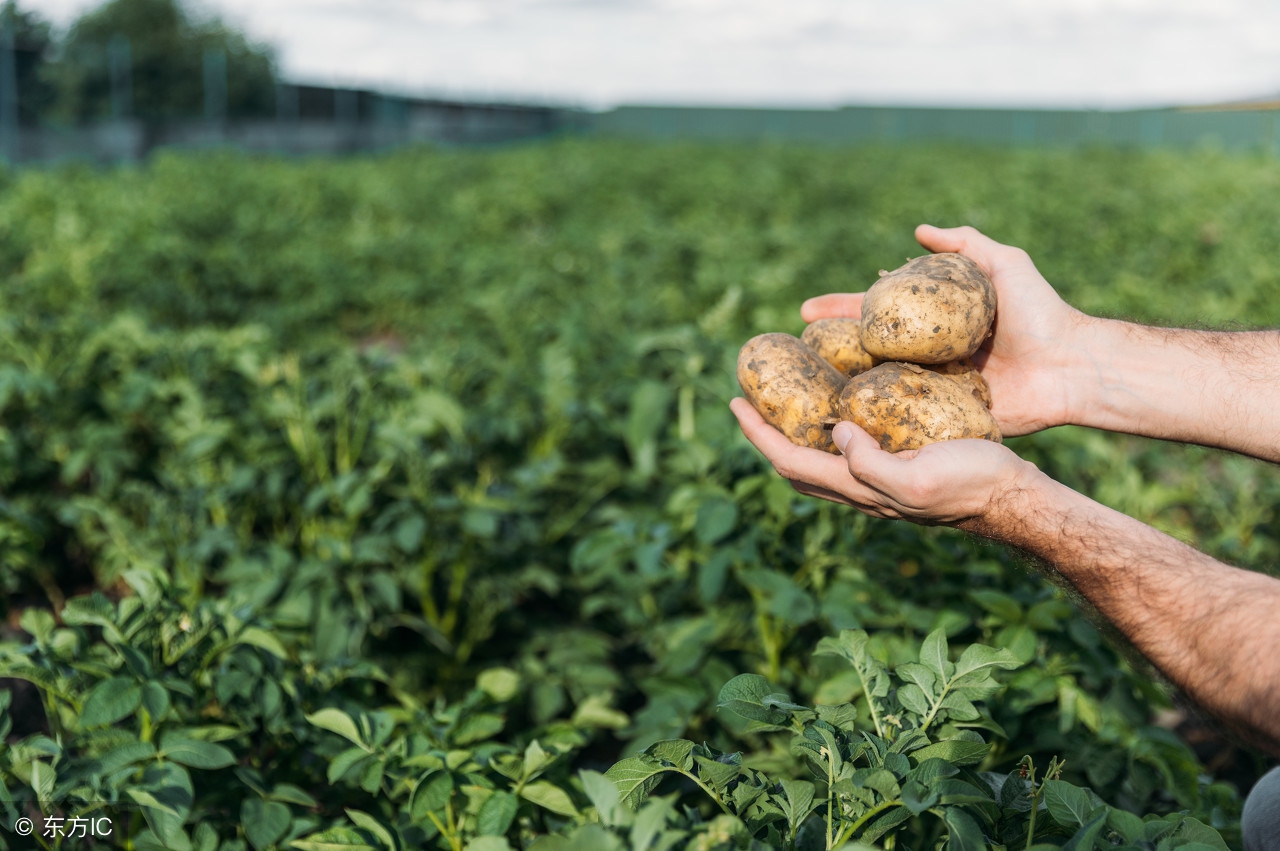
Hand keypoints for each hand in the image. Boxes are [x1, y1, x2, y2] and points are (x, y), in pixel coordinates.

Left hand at [730, 397, 1040, 531]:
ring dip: (790, 434)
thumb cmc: (972, 483)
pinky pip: (845, 452)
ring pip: (816, 462)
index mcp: (859, 489)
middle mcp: (860, 489)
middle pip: (793, 465)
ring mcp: (877, 483)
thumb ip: (871, 464)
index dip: (758, 434)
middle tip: (747, 400)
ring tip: (780, 404)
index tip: (735, 402)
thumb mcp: (918, 478)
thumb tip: (836, 433)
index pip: (790, 461)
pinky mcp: (896, 469)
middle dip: (764, 434)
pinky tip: (836, 408)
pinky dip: (825, 431)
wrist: (1013, 496)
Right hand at [802, 225, 1086, 436]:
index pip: (877, 314)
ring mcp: (933, 390)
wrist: (1071, 365)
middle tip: (792, 351)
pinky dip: (874, 421)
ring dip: (840, 386)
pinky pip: (904, 420)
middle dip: (827, 350)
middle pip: (866, 351)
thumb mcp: (1004, 266)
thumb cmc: (1041, 313)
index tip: (806, 311)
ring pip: (877, 387)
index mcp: (935, 323)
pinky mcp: (946, 420)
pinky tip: (837, 423)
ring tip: (800, 388)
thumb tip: (917, 230)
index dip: (842, 311)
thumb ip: (965, 245)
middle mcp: (927, 357)